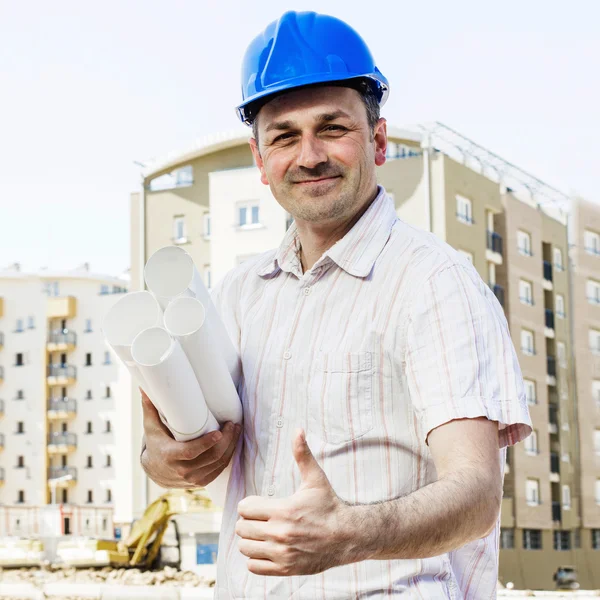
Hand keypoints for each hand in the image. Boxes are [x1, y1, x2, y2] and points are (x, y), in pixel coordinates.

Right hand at [140, 389, 241, 488]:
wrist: (154, 469)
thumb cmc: (155, 443)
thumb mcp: (151, 426)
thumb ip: (150, 408)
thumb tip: (144, 387)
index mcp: (169, 456)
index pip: (190, 452)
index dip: (206, 443)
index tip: (219, 432)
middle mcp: (181, 470)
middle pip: (210, 457)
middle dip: (226, 440)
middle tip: (233, 424)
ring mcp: (192, 479)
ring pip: (218, 464)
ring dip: (231, 447)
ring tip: (236, 430)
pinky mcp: (200, 482)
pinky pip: (219, 470)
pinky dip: (228, 457)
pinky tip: (232, 444)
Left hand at [235, 429, 352, 575]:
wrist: (348, 536)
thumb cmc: (329, 505)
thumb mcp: (315, 479)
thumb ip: (302, 454)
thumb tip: (298, 430)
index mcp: (283, 511)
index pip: (244, 508)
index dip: (249, 504)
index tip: (257, 504)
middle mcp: (280, 534)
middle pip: (241, 528)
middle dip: (247, 521)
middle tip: (259, 518)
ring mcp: (282, 554)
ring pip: (245, 548)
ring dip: (250, 540)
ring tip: (261, 533)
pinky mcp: (285, 569)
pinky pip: (254, 567)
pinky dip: (256, 558)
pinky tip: (266, 548)